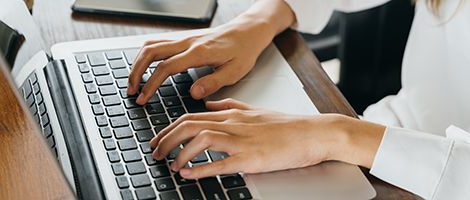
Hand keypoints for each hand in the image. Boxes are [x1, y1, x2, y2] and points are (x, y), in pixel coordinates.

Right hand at [127, 0, 295, 104]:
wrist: (250, 30)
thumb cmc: (245, 50)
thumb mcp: (235, 71)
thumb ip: (213, 82)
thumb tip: (193, 94)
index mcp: (199, 52)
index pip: (166, 68)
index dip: (151, 85)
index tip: (143, 99)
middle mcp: (188, 43)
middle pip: (150, 53)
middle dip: (136, 72)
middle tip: (131, 91)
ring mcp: (185, 39)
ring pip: (152, 46)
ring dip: (138, 63)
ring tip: (134, 82)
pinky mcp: (185, 40)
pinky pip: (159, 44)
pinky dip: (147, 56)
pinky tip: (146, 68)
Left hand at [149, 99, 385, 178]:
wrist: (313, 133)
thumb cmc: (287, 125)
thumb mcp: (255, 110)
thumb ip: (230, 105)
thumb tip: (210, 102)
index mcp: (232, 114)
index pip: (191, 116)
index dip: (169, 128)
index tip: (158, 140)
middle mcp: (233, 124)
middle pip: (189, 125)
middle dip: (166, 139)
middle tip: (155, 153)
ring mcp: (242, 140)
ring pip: (201, 139)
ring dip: (180, 153)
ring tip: (170, 165)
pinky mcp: (252, 158)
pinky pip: (221, 162)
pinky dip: (201, 168)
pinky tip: (189, 174)